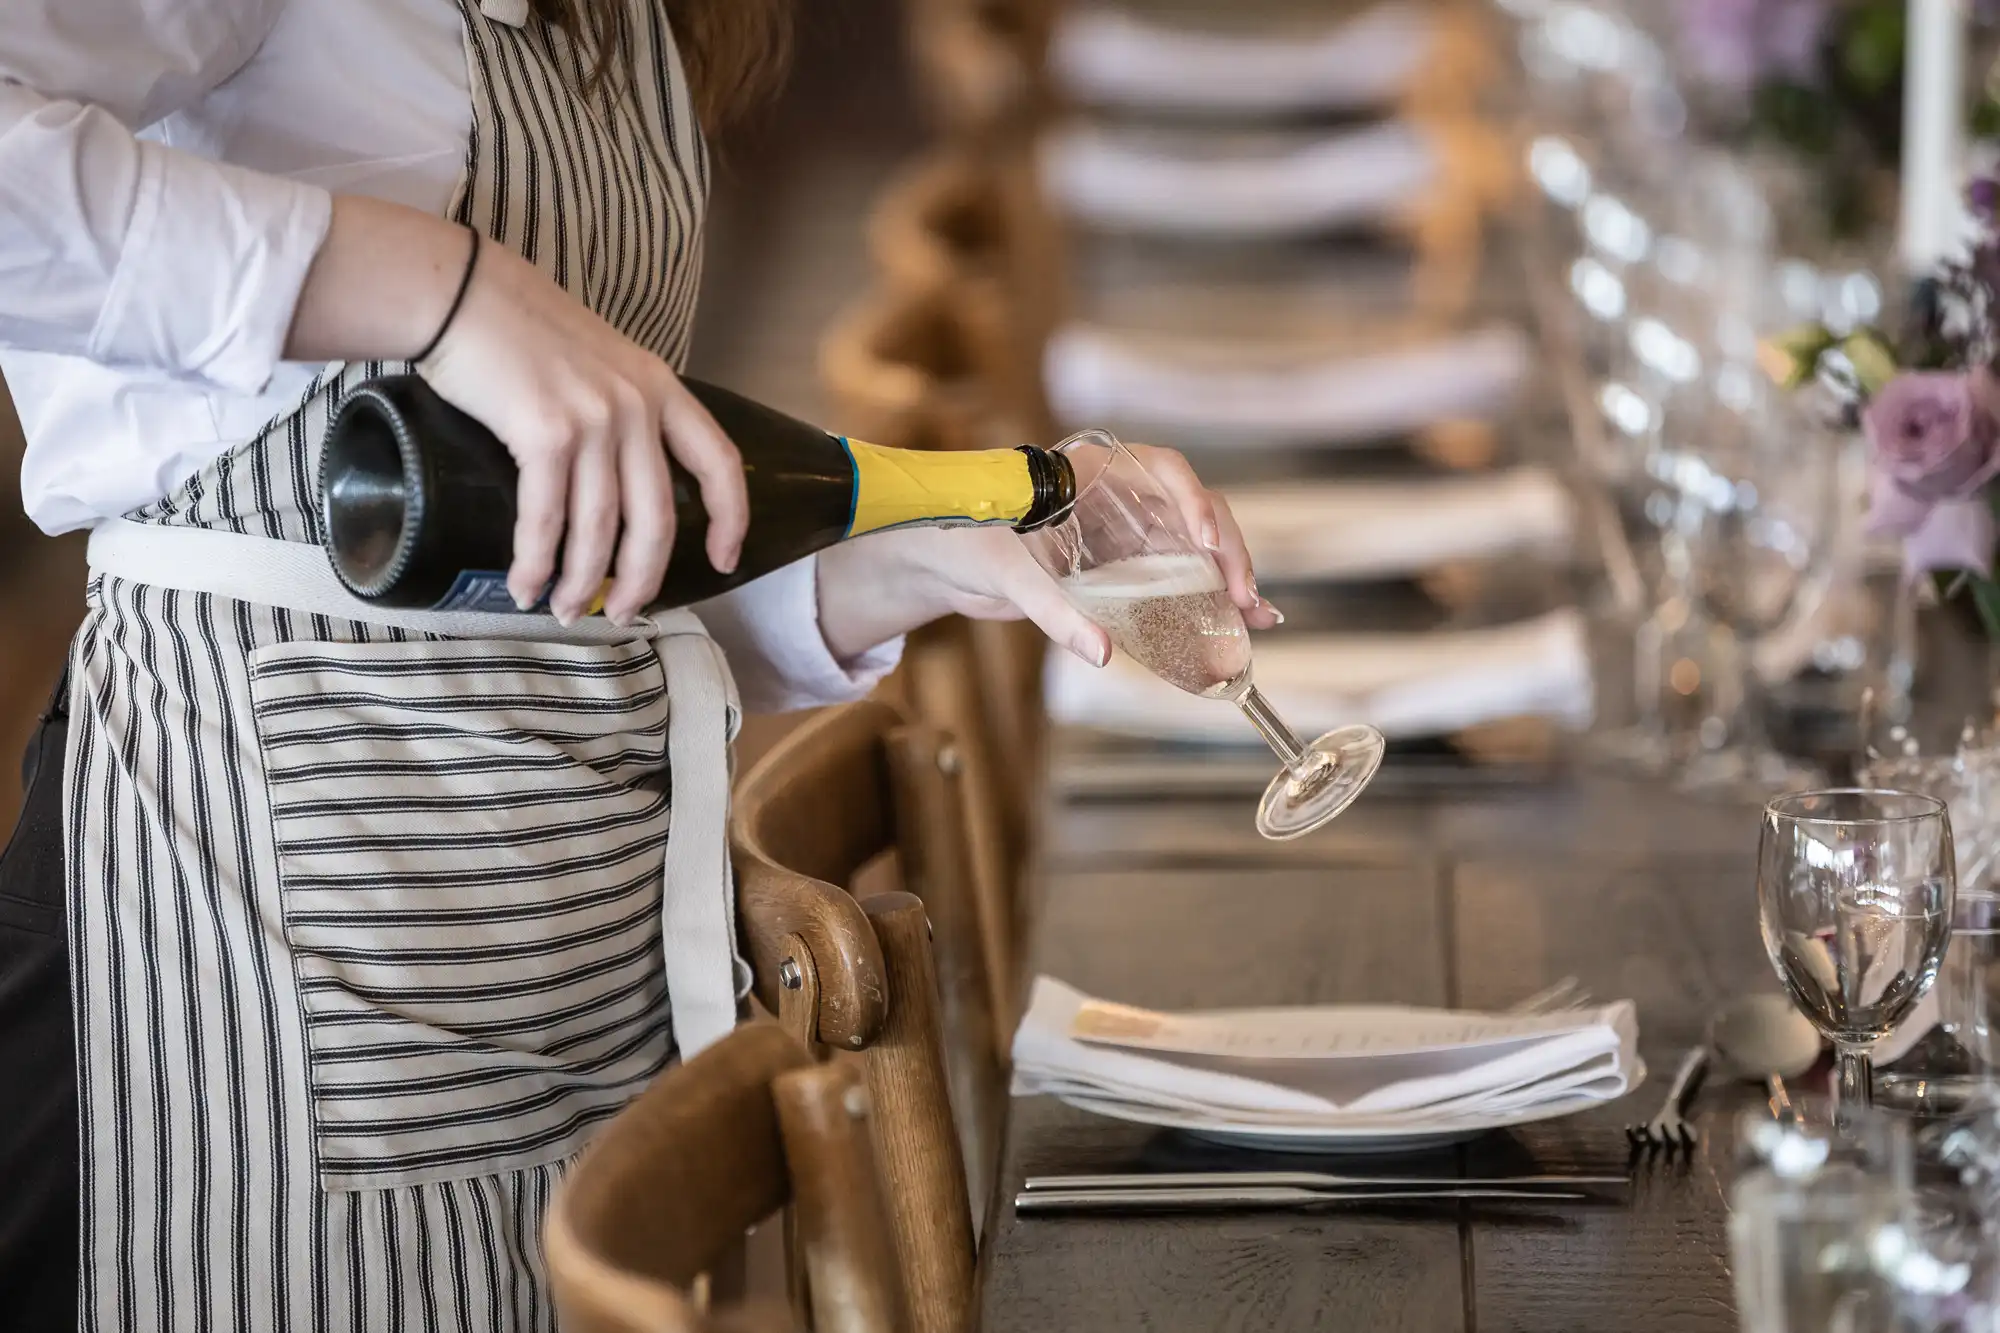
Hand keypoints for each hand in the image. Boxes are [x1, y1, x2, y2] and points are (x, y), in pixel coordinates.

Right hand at [425, 240, 747, 623]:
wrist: (460, 292)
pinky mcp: (546, 434)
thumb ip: (620, 409)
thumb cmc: (518, 327)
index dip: (731, 518)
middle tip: (622, 613)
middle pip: (657, 519)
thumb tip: (614, 480)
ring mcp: (595, 420)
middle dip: (641, 578)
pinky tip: (526, 586)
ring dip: (582, 582)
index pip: (720, 462)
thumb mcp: (598, 359)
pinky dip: (536, 563)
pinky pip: (548, 520)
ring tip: (565, 610)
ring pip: (600, 529)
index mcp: (660, 388)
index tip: (725, 561)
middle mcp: (637, 406)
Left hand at [814, 443, 1276, 662]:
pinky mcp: (1123, 564)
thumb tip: (1103, 653)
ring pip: (1193, 545)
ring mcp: (1124, 529)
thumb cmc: (966, 542)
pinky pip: (1174, 574)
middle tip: (1242, 596)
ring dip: (1227, 577)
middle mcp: (1118, 494)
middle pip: (1191, 510)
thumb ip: (1055, 612)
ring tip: (1256, 615)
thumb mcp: (1008, 575)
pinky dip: (1206, 597)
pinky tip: (1238, 621)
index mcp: (1092, 471)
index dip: (1193, 501)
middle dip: (1225, 551)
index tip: (1205, 541)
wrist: (939, 559)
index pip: (1162, 469)